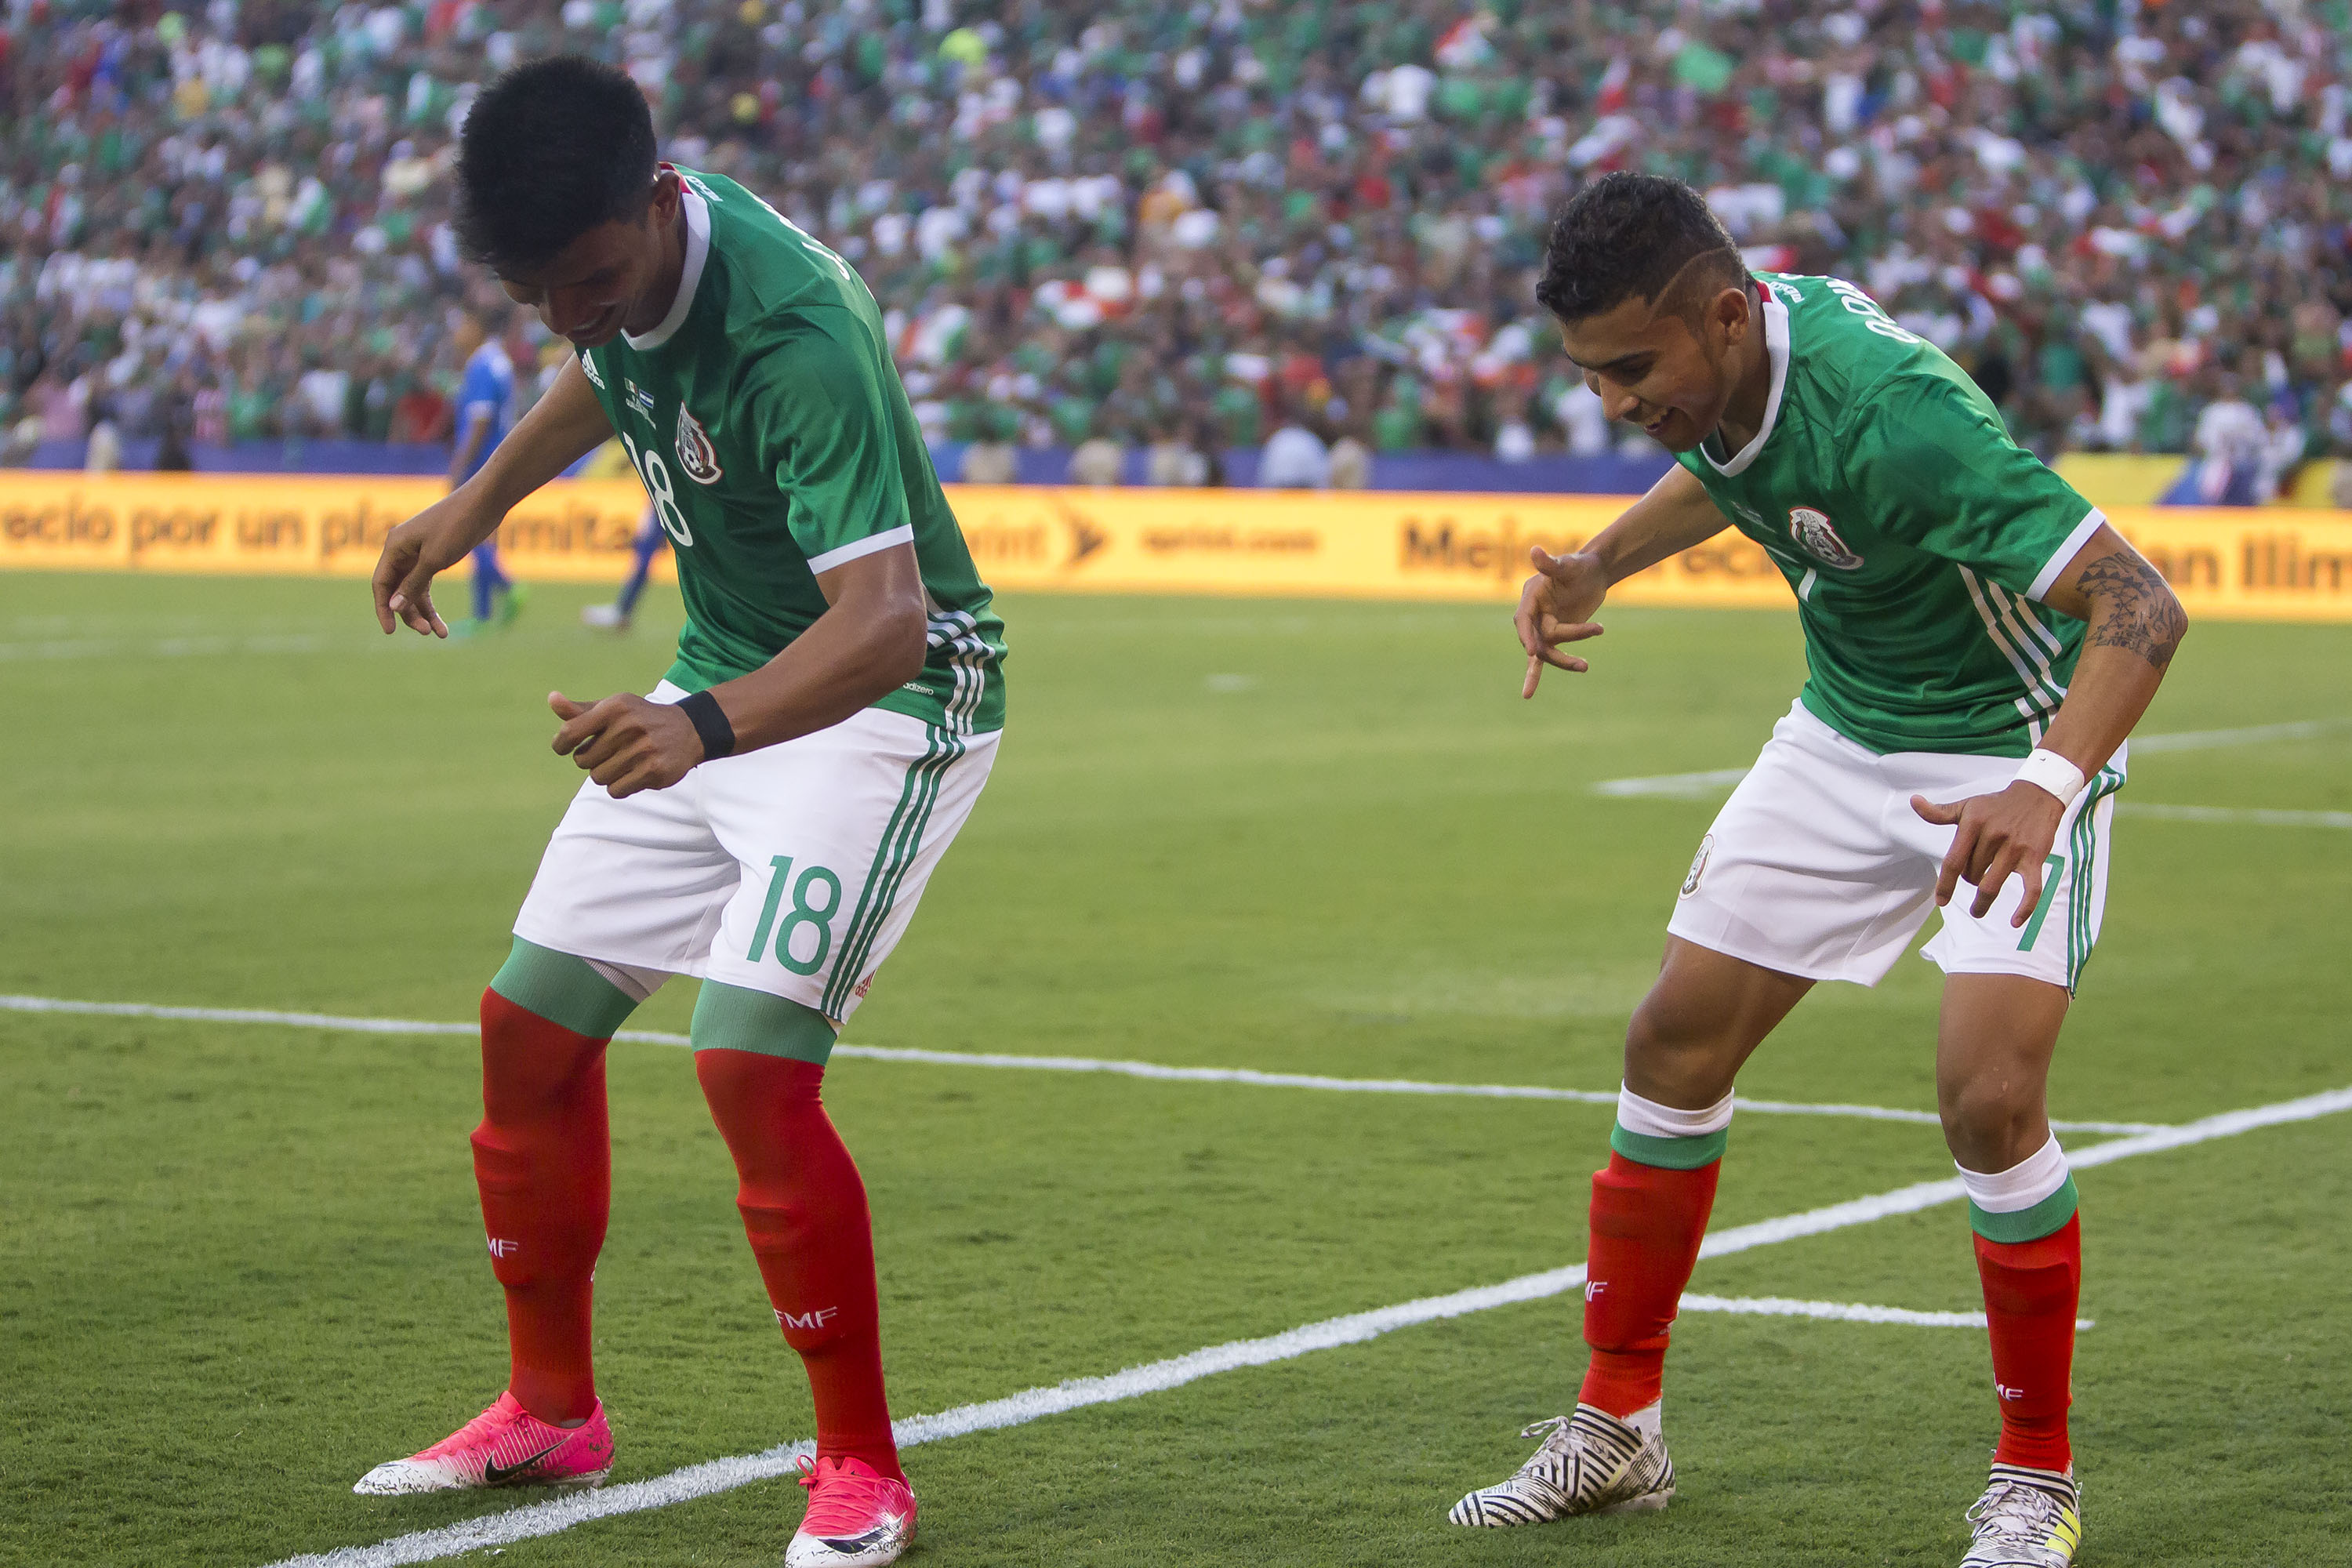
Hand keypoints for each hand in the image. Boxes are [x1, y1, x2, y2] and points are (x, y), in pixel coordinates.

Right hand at [371, 493, 492, 635]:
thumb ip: (413, 585)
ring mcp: (417, 553)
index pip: (380, 584)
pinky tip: (441, 623)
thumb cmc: (457, 526)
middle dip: (409, 613)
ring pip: (412, 590)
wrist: (484, 504)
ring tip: (440, 633)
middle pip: (396, 590)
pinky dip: (432, 604)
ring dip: (423, 612)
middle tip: (426, 632)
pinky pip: (425, 584)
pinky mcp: (434, 556)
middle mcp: (402, 550)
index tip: (389, 632)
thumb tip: (393, 607)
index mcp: (394, 546)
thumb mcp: (434, 559)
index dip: (383, 608)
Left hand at [549, 691, 704, 797]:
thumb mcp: (613, 709)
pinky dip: (619, 786)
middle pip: (583, 760)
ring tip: (623, 762)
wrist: (687, 730)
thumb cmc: (639, 719)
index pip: (570, 731)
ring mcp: (643, 750)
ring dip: (606, 774)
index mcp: (615, 707)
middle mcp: (629, 726)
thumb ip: (580, 711)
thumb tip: (552, 699)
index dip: (561, 744)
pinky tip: (633, 773)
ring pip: (598, 778)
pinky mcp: (654, 771)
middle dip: (591, 760)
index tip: (564, 748)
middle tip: (608, 752)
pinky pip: (615, 790)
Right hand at [1514, 546, 1608, 697]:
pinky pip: (1547, 657)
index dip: (1527, 636)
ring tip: (1585, 667)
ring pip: (1547, 652)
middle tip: (1579, 663)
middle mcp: (1533, 614)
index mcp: (1531, 596)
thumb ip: (1550, 563)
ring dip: (1564, 661)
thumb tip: (1534, 550)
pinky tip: (1528, 693)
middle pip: (1537, 639)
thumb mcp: (1567, 565)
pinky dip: (1540, 673)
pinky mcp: (1554, 636)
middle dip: (1555, 652)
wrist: (1593, 573)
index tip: (1533, 652)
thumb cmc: (1579, 565)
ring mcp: (1542, 626)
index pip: (1524, 619)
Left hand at [1911, 782, 2066, 923]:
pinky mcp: (2035, 858)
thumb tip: (1914, 801)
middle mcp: (1993, 836)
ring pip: (1992, 886)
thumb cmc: (1996, 805)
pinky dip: (2025, 908)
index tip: (1941, 902)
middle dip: (1969, 881)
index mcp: (1973, 824)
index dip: (1945, 884)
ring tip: (1978, 910)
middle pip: (1972, 875)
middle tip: (1973, 879)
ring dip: (1983, 903)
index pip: (1953, 861)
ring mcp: (2015, 849)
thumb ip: (1940, 812)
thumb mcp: (1967, 806)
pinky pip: (2032, 889)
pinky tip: (2015, 922)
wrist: (2036, 795)